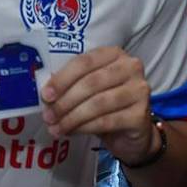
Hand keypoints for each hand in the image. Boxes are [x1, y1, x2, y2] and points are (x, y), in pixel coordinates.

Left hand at [40, 46, 158, 164]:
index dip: (62, 79)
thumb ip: (70, 85)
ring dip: (72, 117)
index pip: (84, 62)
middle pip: (90, 83)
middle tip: (48, 116)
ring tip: (56, 128)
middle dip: (65, 101)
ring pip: (98, 103)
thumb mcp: (87, 89)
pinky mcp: (141, 114)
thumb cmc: (105, 105)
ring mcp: (139, 90)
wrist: (131, 133)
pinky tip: (72, 132)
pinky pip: (107, 121)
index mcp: (113, 54)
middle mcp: (130, 67)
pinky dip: (85, 127)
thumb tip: (46, 94)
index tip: (45, 95)